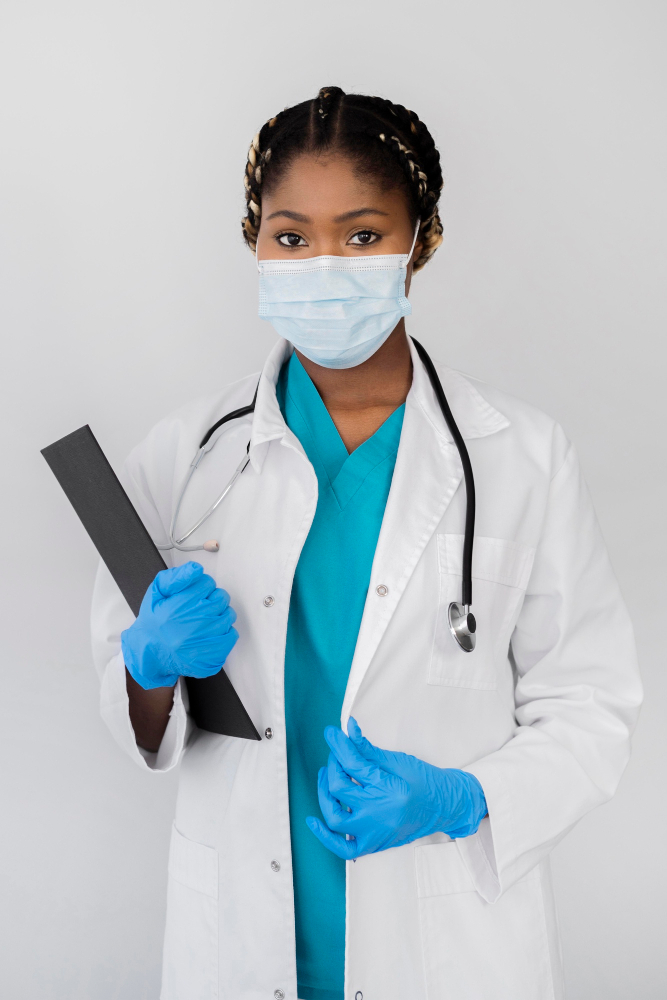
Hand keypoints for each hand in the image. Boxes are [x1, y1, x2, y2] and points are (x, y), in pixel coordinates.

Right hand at [121, 561, 237, 689]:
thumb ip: (176, 577)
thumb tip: (196, 569)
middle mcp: (194, 624)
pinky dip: (224, 631)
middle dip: (212, 598)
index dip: (201, 586)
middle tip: (199, 606)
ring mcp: (205, 641)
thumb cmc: (154, 622)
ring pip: (228, 615)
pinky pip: (231, 635)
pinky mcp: (212, 656)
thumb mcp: (156, 593)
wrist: (150, 653)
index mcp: (180, 607)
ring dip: (219, 614)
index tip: (194, 594)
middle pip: (221, 598)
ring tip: (204, 619)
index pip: (207, 583)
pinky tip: (210, 632)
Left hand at [306, 718, 486, 859]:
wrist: (443, 807)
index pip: (353, 764)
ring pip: (335, 817)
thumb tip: (348, 730)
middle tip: (337, 754)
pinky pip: (343, 848)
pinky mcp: (373, 844)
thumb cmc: (424, 782)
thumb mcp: (398, 760)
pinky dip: (325, 836)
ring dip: (324, 794)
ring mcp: (375, 832)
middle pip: (340, 788)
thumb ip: (368, 749)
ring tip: (326, 777)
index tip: (331, 733)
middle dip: (333, 765)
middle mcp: (380, 813)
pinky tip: (314, 821)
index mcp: (390, 788)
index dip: (338, 745)